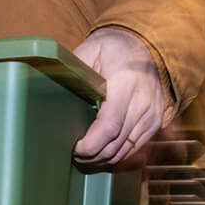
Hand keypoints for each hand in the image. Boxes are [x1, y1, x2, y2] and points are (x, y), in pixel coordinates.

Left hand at [72, 28, 176, 166]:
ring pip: (125, 151)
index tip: (75, 148)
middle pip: (115, 144)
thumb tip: (49, 85)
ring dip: (103, 159)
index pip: (109, 126)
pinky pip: (134, 148)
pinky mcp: (155, 122)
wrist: (144, 46)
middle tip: (75, 155)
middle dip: (93, 156)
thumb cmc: (112, 49)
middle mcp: (143, 102)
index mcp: (126, 84)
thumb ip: (73, 70)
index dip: (91, 145)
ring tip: (86, 156)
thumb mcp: (90, 51)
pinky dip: (117, 155)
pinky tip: (102, 153)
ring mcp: (152, 114)